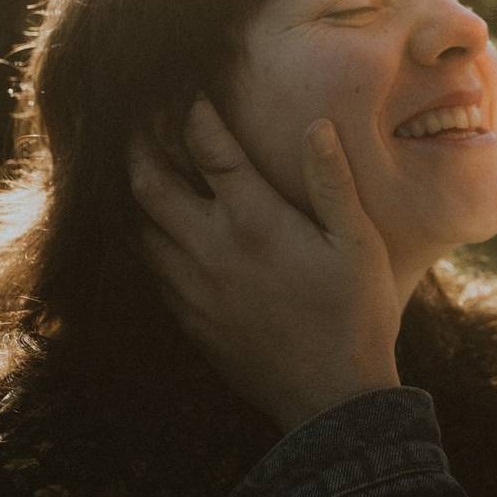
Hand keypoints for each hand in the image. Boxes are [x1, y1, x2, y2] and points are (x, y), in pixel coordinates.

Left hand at [129, 98, 401, 433]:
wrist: (332, 400)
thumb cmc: (356, 316)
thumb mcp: (359, 245)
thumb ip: (332, 182)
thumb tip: (315, 126)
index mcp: (254, 220)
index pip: (207, 147)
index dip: (194, 113)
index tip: (192, 96)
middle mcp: (211, 247)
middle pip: (148, 182)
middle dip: (142, 145)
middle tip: (144, 125)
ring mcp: (194, 287)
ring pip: (139, 228)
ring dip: (138, 195)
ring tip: (147, 175)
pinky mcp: (191, 319)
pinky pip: (151, 271)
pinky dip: (147, 242)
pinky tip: (162, 238)